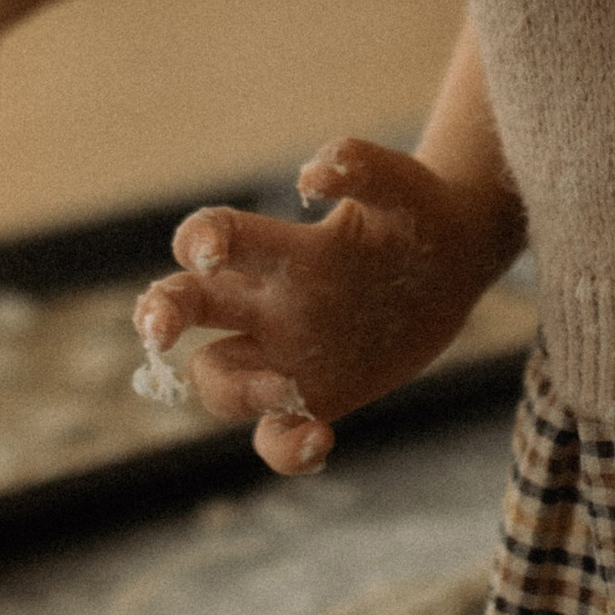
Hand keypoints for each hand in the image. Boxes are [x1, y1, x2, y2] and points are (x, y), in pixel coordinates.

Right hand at [135, 136, 518, 473]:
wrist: (455, 263)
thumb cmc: (419, 215)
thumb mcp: (402, 184)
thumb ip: (362, 166)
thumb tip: (311, 179)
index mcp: (282, 249)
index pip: (216, 238)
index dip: (198, 241)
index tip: (208, 254)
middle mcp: (267, 300)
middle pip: (187, 305)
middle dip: (160, 314)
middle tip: (160, 332)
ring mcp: (285, 352)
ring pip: (216, 379)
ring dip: (233, 391)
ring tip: (287, 390)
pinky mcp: (316, 395)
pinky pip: (275, 436)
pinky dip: (283, 448)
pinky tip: (318, 439)